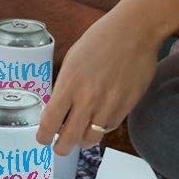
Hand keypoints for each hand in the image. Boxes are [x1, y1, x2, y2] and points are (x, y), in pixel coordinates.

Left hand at [36, 13, 160, 154]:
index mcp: (70, 83)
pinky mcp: (127, 105)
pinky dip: (102, 127)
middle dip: (60, 147)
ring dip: (82, 139)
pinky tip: (100, 118)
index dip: (43, 136)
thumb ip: (65, 86)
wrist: (135, 30)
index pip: (49, 122)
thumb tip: (59, 110)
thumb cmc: (101, 39)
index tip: (43, 138)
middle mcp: (88, 98)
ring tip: (81, 134)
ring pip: (90, 139)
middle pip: (68, 139)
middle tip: (60, 146)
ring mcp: (109, 104)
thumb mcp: (73, 59)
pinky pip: (109, 127)